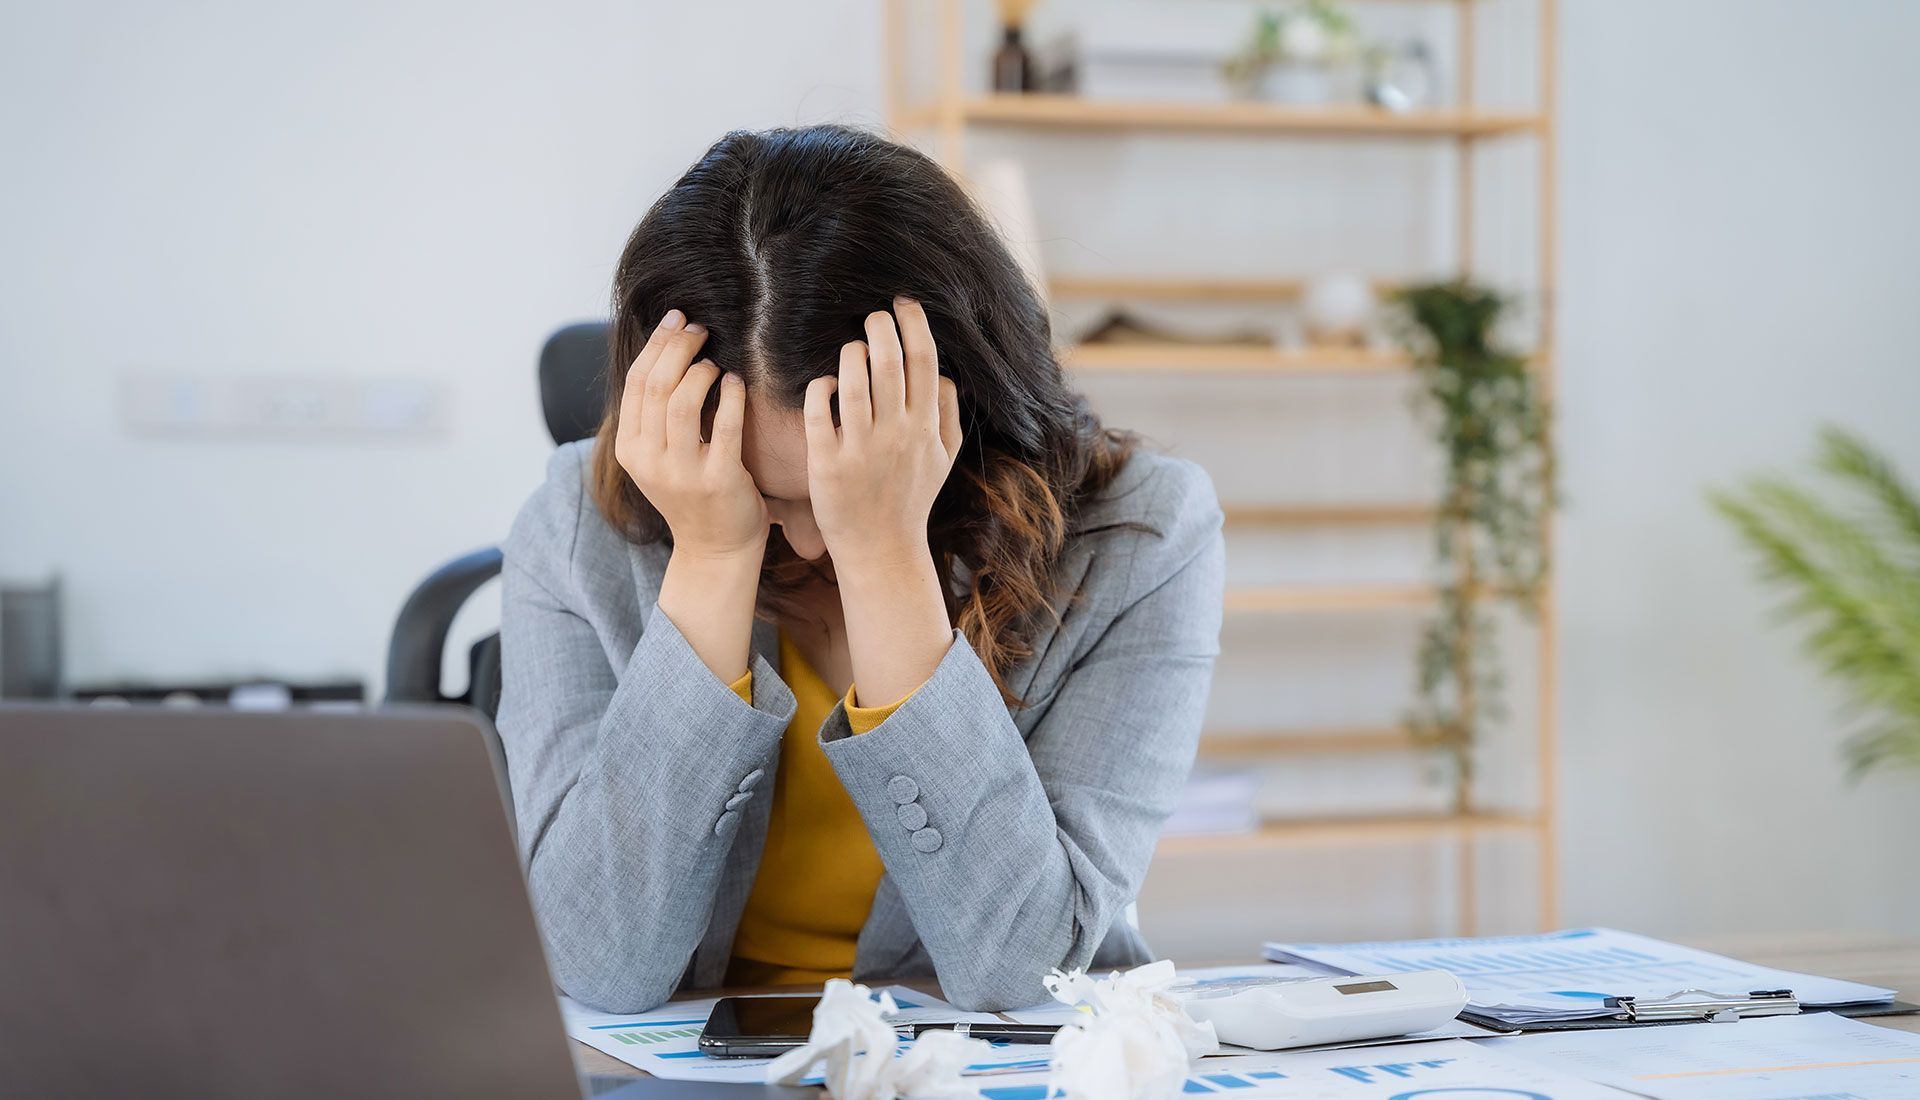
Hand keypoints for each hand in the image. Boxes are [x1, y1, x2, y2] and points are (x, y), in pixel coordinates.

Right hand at [614, 310, 765, 561]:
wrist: (716, 547)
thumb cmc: (693, 491)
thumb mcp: (659, 456)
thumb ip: (656, 413)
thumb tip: (666, 346)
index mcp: (630, 449)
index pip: (636, 383)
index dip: (657, 344)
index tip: (676, 319)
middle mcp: (649, 461)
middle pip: (656, 386)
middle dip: (679, 348)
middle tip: (700, 328)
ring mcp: (682, 473)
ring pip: (682, 402)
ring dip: (702, 372)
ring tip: (716, 364)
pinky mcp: (719, 480)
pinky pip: (725, 425)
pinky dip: (732, 397)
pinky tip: (738, 384)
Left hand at [804, 297, 962, 706]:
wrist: (881, 549)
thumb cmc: (911, 500)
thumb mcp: (944, 460)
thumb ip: (947, 415)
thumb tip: (944, 375)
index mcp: (925, 429)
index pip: (924, 363)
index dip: (914, 325)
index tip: (903, 303)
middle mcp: (896, 435)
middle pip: (890, 364)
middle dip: (881, 328)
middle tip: (873, 316)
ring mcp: (861, 449)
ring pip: (854, 382)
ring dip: (851, 353)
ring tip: (851, 347)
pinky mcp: (827, 463)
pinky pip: (820, 411)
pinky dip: (821, 388)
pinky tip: (824, 383)